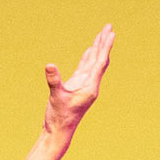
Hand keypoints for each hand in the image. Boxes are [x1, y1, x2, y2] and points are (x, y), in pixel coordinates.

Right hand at [42, 24, 113, 142]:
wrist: (58, 132)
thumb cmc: (59, 117)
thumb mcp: (56, 97)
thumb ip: (54, 81)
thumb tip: (49, 65)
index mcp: (90, 87)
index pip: (100, 63)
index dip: (105, 47)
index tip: (110, 33)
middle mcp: (90, 85)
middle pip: (100, 60)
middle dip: (104, 43)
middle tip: (109, 27)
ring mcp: (84, 86)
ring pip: (93, 63)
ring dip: (97, 48)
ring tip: (102, 34)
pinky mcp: (76, 87)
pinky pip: (84, 68)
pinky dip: (87, 58)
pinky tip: (89, 50)